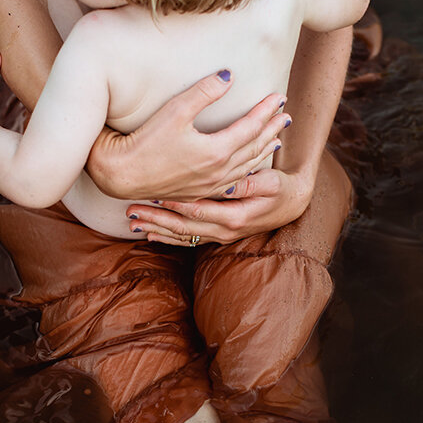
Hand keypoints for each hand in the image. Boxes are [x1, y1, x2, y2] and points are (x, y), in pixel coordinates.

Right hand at [86, 70, 290, 201]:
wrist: (121, 175)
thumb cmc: (144, 142)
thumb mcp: (175, 111)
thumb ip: (204, 92)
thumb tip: (228, 76)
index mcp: (217, 151)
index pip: (251, 126)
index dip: (267, 110)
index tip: (279, 96)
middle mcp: (219, 171)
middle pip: (254, 147)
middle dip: (272, 130)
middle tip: (286, 116)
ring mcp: (210, 185)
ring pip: (246, 167)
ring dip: (262, 152)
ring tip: (275, 140)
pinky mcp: (199, 192)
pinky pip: (233, 182)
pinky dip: (247, 171)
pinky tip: (248, 167)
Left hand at [126, 168, 311, 245]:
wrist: (291, 204)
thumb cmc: (280, 187)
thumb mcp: (270, 182)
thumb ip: (249, 183)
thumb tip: (227, 184)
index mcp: (235, 217)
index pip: (198, 210)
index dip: (174, 203)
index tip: (152, 193)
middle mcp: (224, 231)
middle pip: (183, 227)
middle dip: (156, 219)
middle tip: (131, 211)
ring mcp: (220, 236)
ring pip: (182, 236)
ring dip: (157, 229)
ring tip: (133, 223)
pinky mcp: (217, 235)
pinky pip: (188, 240)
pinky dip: (168, 237)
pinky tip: (150, 234)